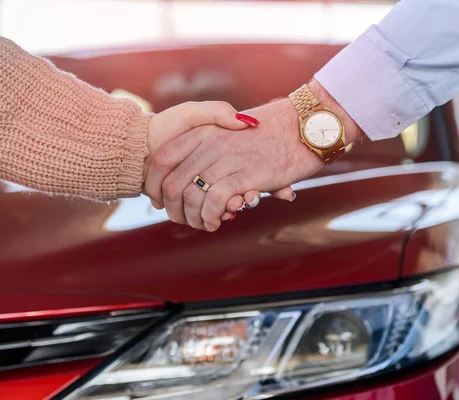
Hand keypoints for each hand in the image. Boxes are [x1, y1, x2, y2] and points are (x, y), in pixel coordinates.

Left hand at [146, 79, 363, 230]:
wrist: (304, 123)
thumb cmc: (271, 131)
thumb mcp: (231, 128)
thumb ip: (210, 145)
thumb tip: (195, 172)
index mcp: (203, 131)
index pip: (162, 159)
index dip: (155, 184)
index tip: (160, 201)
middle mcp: (209, 145)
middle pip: (171, 184)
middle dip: (173, 209)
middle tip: (184, 219)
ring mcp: (226, 159)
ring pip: (190, 197)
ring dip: (192, 218)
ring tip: (203, 224)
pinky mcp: (245, 175)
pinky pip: (213, 202)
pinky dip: (209, 217)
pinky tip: (215, 222)